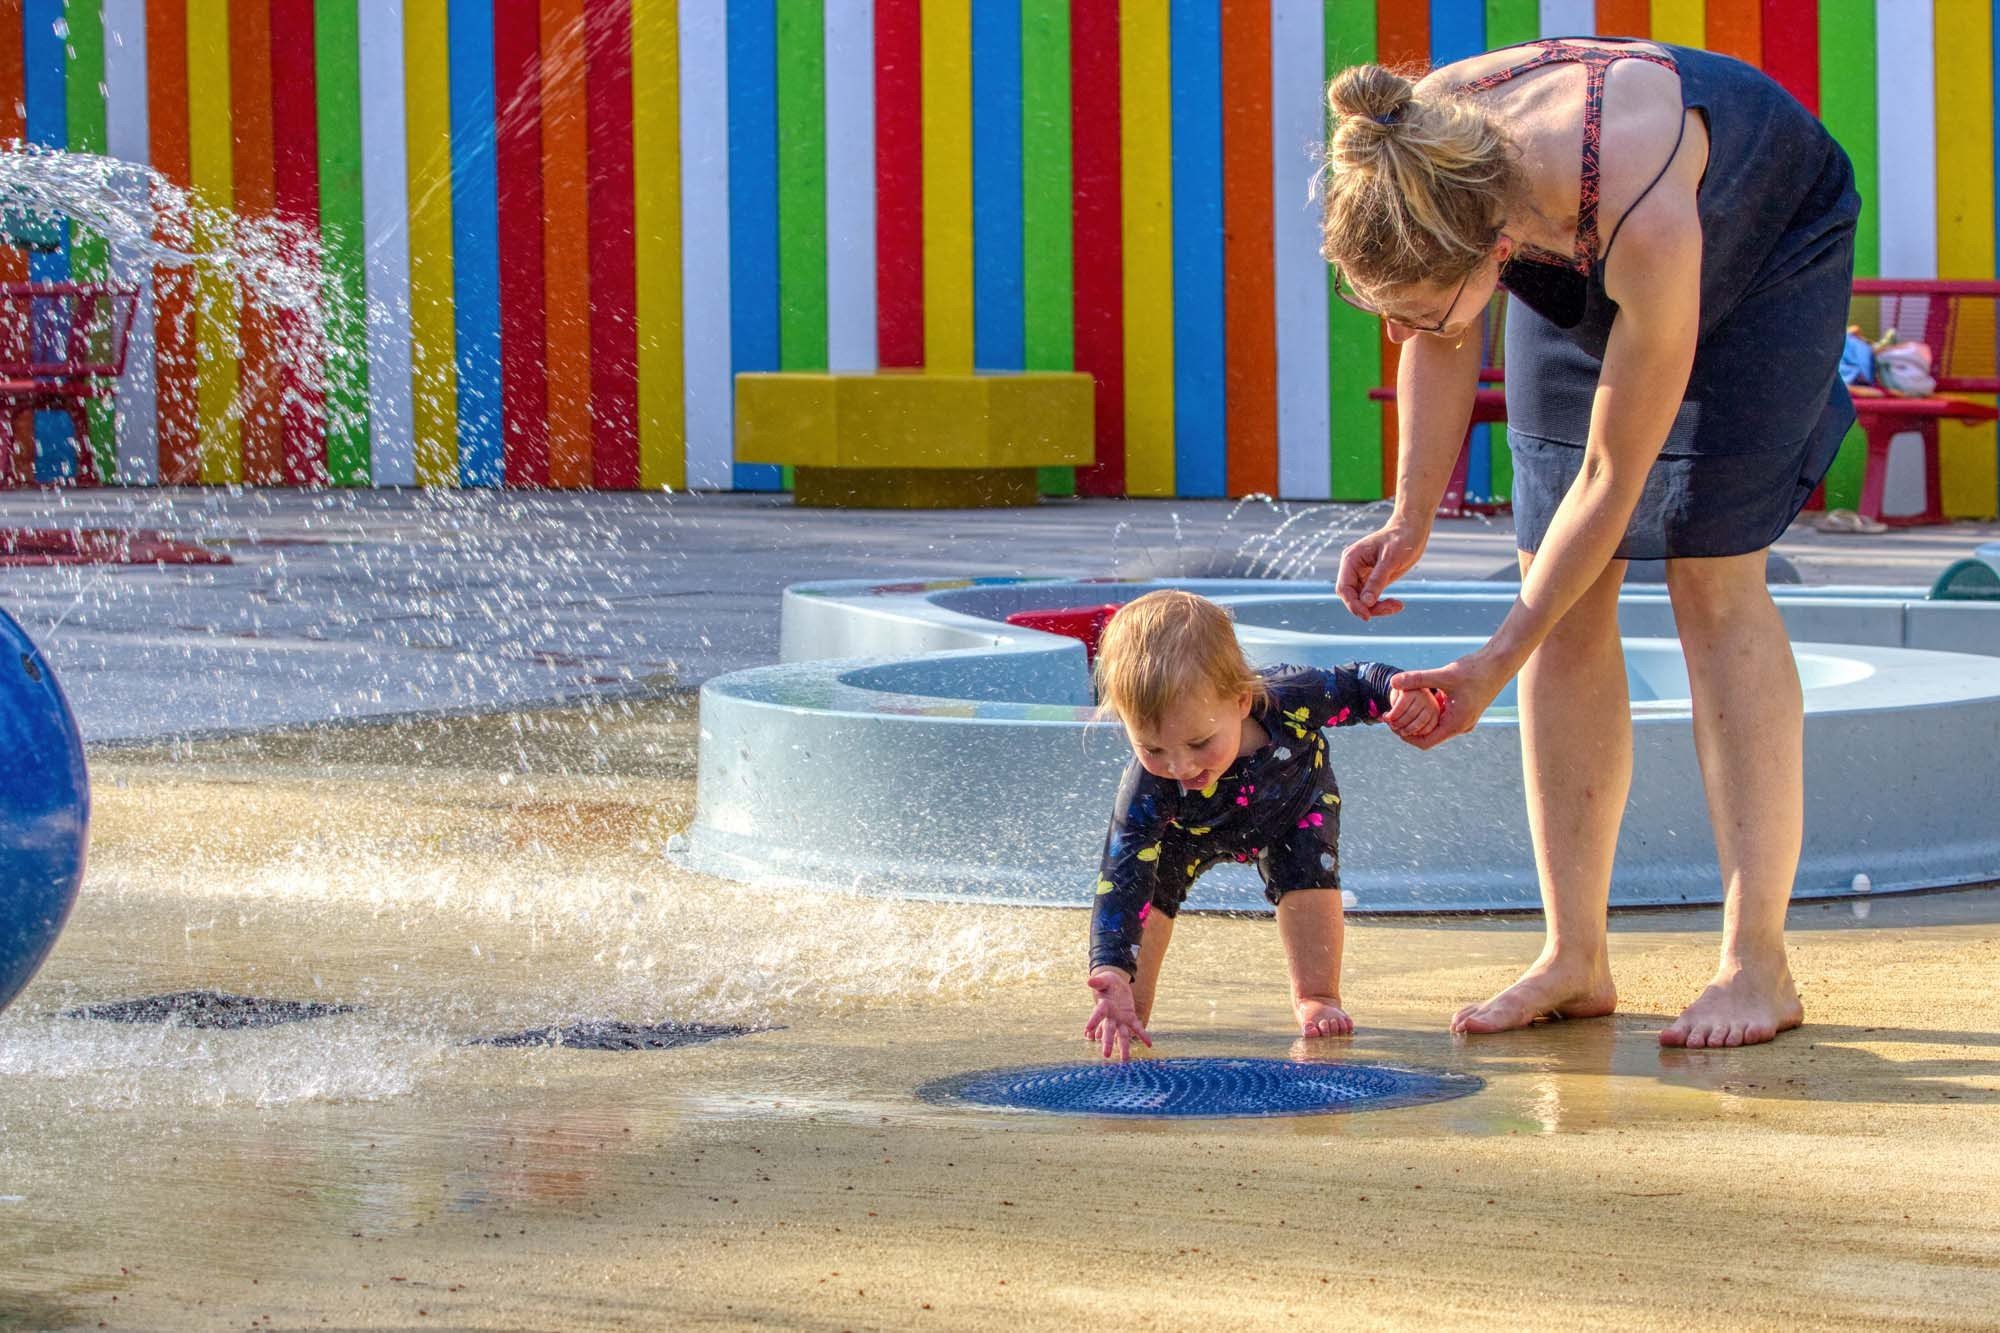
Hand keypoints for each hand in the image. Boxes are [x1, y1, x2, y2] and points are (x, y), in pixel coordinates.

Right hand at [1084, 969, 1152, 1061]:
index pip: (1097, 1015)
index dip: (1093, 1022)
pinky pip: (1137, 1028)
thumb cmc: (1108, 982)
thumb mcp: (1105, 979)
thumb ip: (1099, 981)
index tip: (1087, 1031)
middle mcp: (1110, 1017)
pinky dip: (1143, 1035)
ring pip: (1121, 1034)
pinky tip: (1149, 1044)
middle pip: (1109, 1030)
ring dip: (1123, 1046)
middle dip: (1107, 1042)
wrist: (1115, 985)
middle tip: (1106, 1055)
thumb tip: (1089, 981)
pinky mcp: (1130, 1018)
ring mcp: (1120, 1019)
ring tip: (1125, 1059)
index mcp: (1103, 1006)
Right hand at [1336, 519, 1428, 620]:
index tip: (1367, 616)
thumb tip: (1366, 603)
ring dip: (1378, 607)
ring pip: (1362, 601)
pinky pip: (1372, 598)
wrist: (1412, 530)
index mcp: (1351, 560)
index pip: (1344, 588)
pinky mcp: (1373, 580)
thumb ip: (1377, 581)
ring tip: (1397, 605)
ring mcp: (1362, 575)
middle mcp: (1353, 569)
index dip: (1353, 604)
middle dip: (1368, 607)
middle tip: (1391, 608)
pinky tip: (1397, 604)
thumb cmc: (1401, 539)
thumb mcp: (1390, 560)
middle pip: (1352, 597)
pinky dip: (1383, 604)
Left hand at [1388, 652, 1513, 750]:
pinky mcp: (1464, 709)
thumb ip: (1418, 679)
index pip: (1424, 742)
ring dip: (1420, 717)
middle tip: (1392, 714)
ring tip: (1403, 704)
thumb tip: (1392, 681)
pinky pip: (1442, 716)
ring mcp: (1463, 719)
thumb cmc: (1475, 669)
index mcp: (1456, 724)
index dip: (1405, 735)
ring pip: (1435, 724)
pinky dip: (1430, 709)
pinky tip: (1421, 695)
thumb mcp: (1444, 675)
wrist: (1500, 663)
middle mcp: (1460, 726)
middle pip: (1428, 735)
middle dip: (1409, 726)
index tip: (1391, 723)